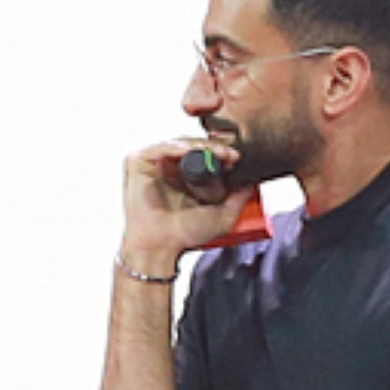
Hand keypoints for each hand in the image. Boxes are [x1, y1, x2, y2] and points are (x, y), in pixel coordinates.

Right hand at [118, 138, 255, 271]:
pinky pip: (161, 147)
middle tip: (231, 155)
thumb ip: (238, 199)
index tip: (236, 160)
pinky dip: (178, 146)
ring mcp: (152, 163)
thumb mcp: (222, 216)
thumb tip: (253, 182)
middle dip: (214, 147)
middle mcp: (166, 167)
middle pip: (192, 146)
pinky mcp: (137, 162)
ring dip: (201, 146)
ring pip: (180, 144)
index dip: (220, 154)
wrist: (161, 246)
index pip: (203, 154)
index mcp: (182, 176)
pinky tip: (192, 151)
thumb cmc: (183, 235)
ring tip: (219, 154)